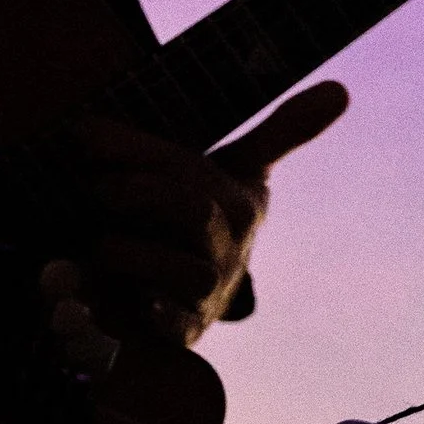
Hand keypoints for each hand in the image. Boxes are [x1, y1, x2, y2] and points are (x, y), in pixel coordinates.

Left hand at [59, 81, 348, 344]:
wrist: (203, 294)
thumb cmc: (208, 217)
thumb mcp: (243, 169)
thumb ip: (283, 130)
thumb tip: (341, 91)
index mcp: (240, 199)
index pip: (193, 165)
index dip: (136, 148)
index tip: (81, 132)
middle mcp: (230, 245)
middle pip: (192, 210)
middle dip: (139, 191)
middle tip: (91, 186)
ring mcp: (208, 289)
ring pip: (183, 270)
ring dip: (132, 251)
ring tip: (97, 242)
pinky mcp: (185, 331)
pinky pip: (170, 326)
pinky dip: (150, 315)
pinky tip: (126, 302)